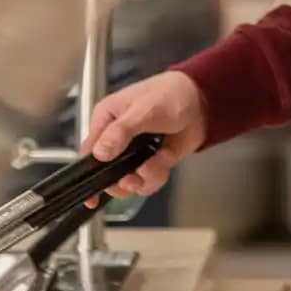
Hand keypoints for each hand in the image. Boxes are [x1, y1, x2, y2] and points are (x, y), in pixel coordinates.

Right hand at [79, 71, 208, 201]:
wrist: (202, 103)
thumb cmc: (170, 94)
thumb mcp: (144, 110)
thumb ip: (121, 132)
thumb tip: (100, 153)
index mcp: (107, 121)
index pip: (89, 152)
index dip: (88, 175)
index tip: (91, 196)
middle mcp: (117, 139)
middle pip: (107, 175)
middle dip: (122, 181)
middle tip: (133, 179)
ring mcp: (135, 153)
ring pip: (130, 182)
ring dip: (144, 179)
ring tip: (156, 163)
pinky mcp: (152, 162)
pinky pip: (148, 181)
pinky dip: (158, 175)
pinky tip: (165, 157)